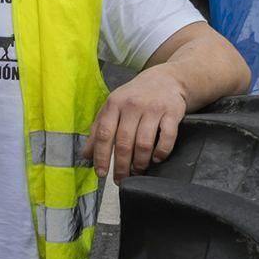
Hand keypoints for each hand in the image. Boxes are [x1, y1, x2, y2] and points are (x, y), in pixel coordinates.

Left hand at [81, 66, 187, 183]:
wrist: (166, 79)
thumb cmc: (134, 97)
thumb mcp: (112, 107)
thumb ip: (98, 130)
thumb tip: (86, 155)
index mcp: (114, 105)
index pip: (104, 134)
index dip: (101, 156)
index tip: (100, 173)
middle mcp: (132, 106)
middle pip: (124, 142)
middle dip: (122, 165)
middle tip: (121, 179)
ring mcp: (153, 109)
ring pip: (144, 143)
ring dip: (140, 162)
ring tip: (138, 170)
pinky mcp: (172, 113)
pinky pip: (167, 138)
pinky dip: (161, 152)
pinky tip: (157, 158)